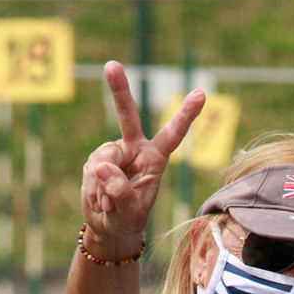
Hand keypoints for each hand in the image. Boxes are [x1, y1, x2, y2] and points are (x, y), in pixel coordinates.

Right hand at [81, 61, 205, 252]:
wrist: (109, 227)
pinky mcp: (96, 159)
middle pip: (128, 115)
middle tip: (112, 66)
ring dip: (102, 186)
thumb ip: (120, 191)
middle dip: (119, 90)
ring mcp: (114, 152)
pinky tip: (100, 202)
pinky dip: (93, 190)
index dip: (185, 115)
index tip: (201, 94)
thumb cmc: (129, 220)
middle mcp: (135, 149)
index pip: (172, 134)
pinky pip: (91, 170)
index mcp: (155, 158)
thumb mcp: (131, 211)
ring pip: (103, 157)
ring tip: (108, 205)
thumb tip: (102, 166)